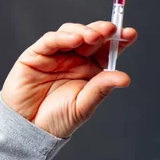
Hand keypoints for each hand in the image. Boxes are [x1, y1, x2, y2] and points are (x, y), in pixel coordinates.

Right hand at [1, 21, 136, 137]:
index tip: (130, 34)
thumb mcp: (84, 105)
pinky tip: (75, 40)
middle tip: (112, 29)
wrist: (29, 130)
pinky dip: (63, 37)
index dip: (119, 39)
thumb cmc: (58, 118)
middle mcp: (75, 58)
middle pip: (91, 36)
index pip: (108, 49)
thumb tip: (125, 78)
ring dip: (84, 31)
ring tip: (95, 37)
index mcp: (92, 68)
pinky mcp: (36, 55)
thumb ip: (102, 88)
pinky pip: (50, 41)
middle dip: (103, 30)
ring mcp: (56, 54)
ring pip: (72, 32)